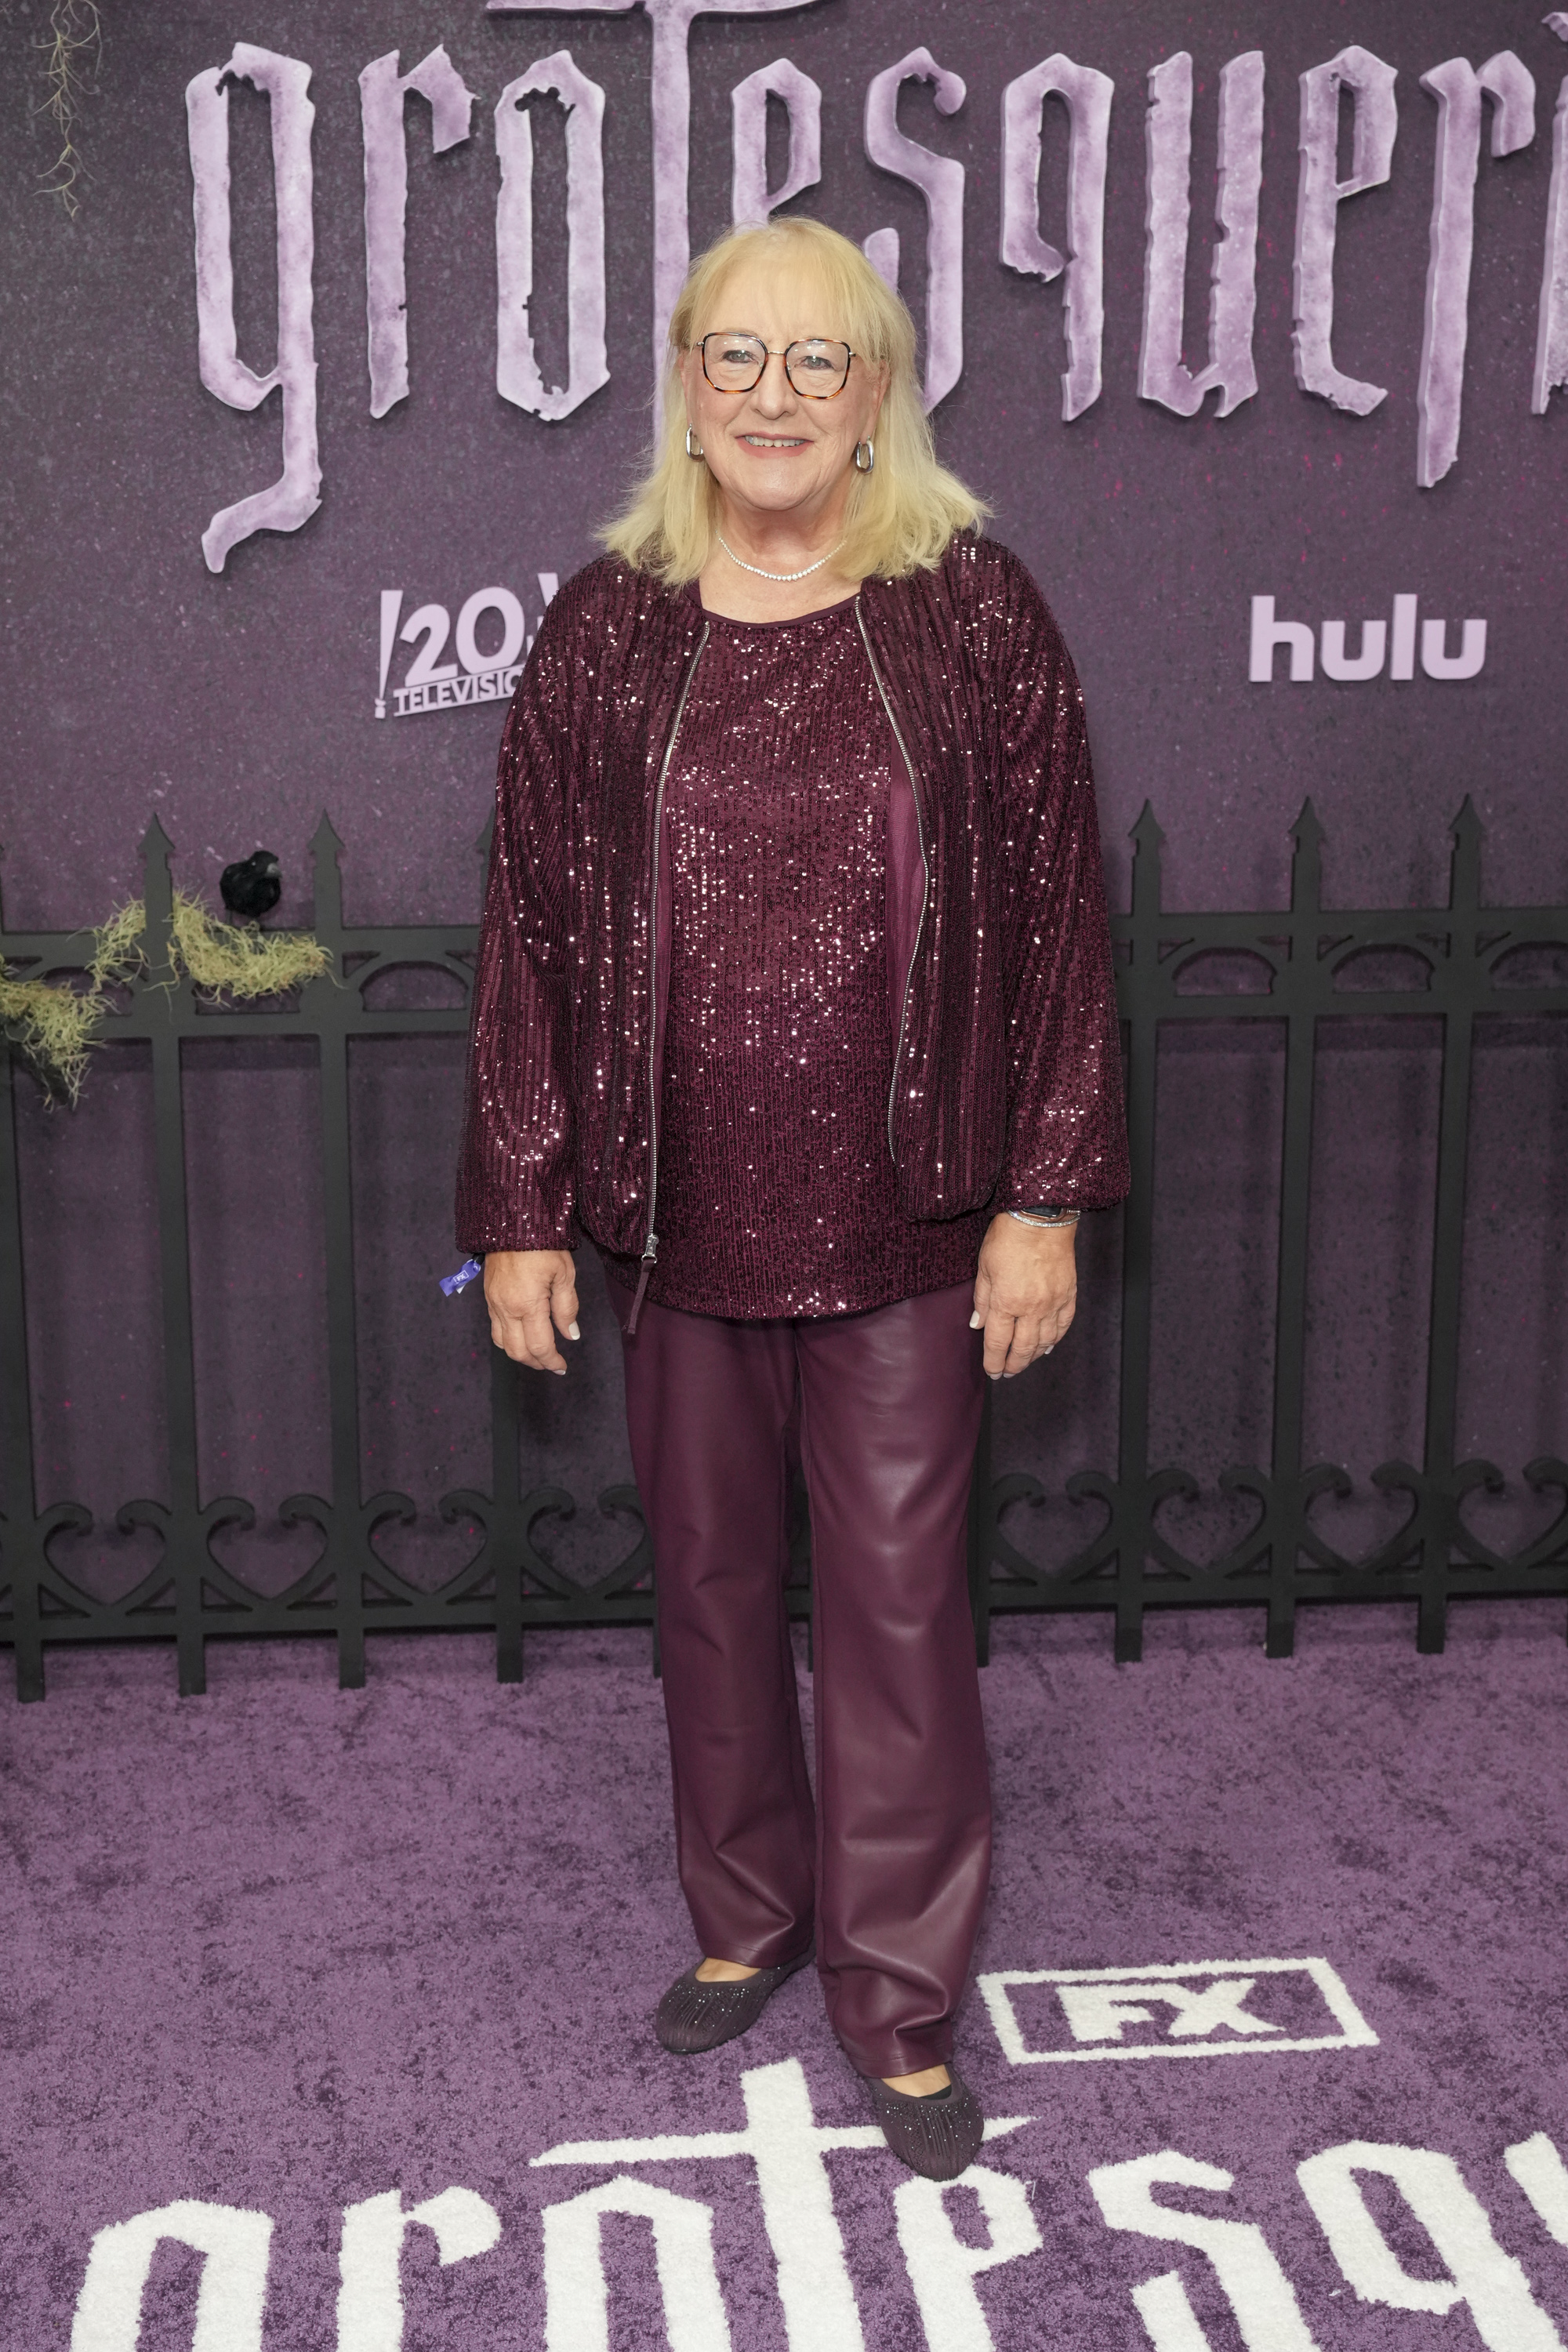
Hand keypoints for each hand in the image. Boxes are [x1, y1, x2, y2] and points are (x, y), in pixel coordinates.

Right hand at [483, 1249, 579, 1373]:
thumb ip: (567, 1308)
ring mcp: (493, 1304)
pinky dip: (508, 1339)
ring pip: (501, 1343)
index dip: (552, 1361)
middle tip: (552, 1364)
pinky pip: (495, 1328)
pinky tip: (522, 1335)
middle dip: (536, 1363)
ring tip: (537, 1354)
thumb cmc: (543, 1244)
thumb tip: (571, 1335)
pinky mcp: (488, 1297)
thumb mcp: (564, 1274)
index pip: (539, 1346)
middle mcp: (506, 1309)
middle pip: (517, 1351)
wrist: (512, 1221)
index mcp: (527, 1305)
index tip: (562, 1367)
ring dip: (520, 1354)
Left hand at [971, 1215, 1076, 1378]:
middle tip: (1007, 1373)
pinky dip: (1055, 1340)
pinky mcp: (1069, 1295)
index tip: (992, 1372)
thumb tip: (978, 1325)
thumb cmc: (1009, 1238)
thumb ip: (982, 1300)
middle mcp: (1031, 1308)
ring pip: (1045, 1342)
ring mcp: (1053, 1303)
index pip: (998, 1343)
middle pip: (1023, 1348)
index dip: (994, 1362)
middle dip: (1013, 1365)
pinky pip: (1063, 1326)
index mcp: (1006, 1302)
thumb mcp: (984, 1267)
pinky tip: (1048, 1346)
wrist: (1041, 1218)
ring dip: (1033, 1356)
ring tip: (1025, 1362)